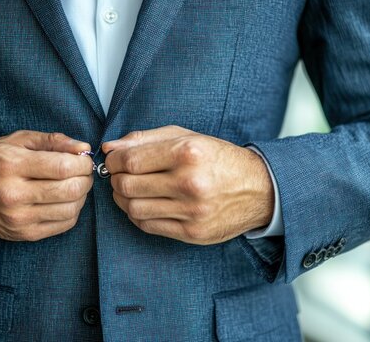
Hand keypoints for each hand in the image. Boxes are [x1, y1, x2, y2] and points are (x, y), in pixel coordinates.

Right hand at [0, 131, 93, 240]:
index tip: (83, 159)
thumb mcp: (18, 140)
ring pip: (71, 209)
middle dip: (85, 178)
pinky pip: (64, 225)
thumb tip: (83, 148)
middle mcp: (12, 194)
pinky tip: (64, 200)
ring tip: (74, 184)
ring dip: (81, 195)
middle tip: (82, 171)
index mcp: (10, 165)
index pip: (63, 167)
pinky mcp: (24, 234)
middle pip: (70, 190)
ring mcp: (18, 218)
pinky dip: (72, 211)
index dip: (82, 163)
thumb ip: (53, 141)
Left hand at [102, 125, 273, 244]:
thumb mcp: (186, 137)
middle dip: (116, 179)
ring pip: (134, 208)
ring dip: (122, 199)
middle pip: (128, 186)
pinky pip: (148, 226)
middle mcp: (190, 182)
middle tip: (120, 175)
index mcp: (188, 152)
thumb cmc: (218, 158)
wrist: (259, 189)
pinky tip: (143, 204)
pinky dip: (137, 215)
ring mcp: (192, 211)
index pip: (131, 161)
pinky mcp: (193, 233)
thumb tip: (109, 147)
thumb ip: (144, 139)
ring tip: (130, 190)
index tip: (114, 160)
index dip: (114, 161)